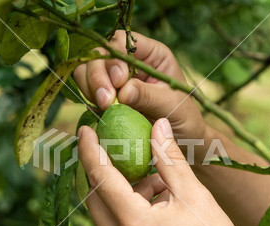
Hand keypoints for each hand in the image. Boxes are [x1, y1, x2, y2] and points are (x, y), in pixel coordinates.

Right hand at [74, 31, 205, 139]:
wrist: (181, 139)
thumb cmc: (183, 118)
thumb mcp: (170, 104)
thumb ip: (148, 95)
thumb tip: (122, 92)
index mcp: (149, 54)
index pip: (121, 42)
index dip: (115, 58)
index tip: (119, 81)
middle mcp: (129, 62)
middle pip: (99, 54)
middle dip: (97, 75)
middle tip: (105, 100)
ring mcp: (114, 79)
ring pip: (87, 70)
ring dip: (90, 87)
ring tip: (103, 107)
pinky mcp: (105, 97)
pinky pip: (86, 91)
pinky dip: (88, 99)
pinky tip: (100, 112)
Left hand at [77, 118, 269, 225]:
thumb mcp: (194, 194)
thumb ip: (169, 157)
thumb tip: (157, 125)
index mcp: (134, 224)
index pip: (100, 178)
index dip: (89, 149)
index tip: (85, 129)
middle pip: (95, 196)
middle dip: (102, 168)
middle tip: (113, 147)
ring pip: (104, 212)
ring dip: (120, 190)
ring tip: (156, 182)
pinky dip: (126, 208)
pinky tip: (154, 201)